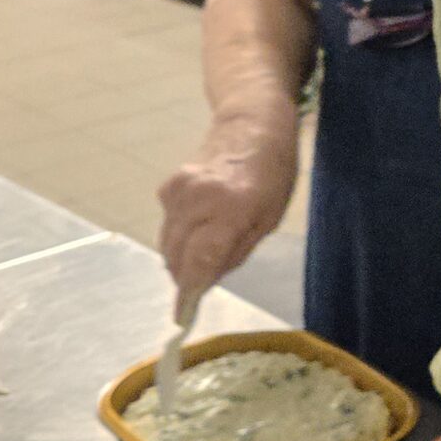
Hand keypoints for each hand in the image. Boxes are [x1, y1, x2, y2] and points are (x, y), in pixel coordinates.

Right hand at [157, 115, 297, 313]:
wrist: (252, 125)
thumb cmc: (273, 173)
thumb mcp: (268, 220)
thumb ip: (233, 253)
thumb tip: (202, 283)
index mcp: (231, 208)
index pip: (199, 262)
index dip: (189, 292)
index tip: (183, 315)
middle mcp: (198, 200)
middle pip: (177, 257)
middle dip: (187, 277)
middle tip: (204, 281)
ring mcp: (178, 192)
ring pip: (167, 244)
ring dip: (181, 258)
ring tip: (208, 248)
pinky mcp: (167, 188)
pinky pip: (167, 226)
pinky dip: (179, 237)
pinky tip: (200, 226)